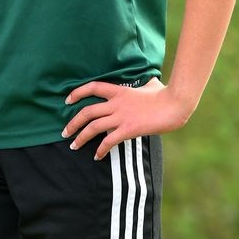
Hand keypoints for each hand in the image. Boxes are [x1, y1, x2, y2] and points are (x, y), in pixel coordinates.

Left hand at [62, 78, 191, 160]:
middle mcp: (116, 103)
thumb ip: (145, 84)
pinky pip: (109, 141)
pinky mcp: (129, 129)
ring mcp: (121, 116)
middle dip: (73, 122)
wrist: (174, 104)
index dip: (77, 92)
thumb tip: (151, 81)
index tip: (67, 100)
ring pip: (93, 126)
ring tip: (73, 146)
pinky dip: (101, 150)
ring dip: (81, 137)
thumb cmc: (165, 94)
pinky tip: (97, 156)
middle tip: (64, 132)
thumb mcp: (151, 84)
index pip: (92, 87)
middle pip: (87, 111)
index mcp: (120, 90)